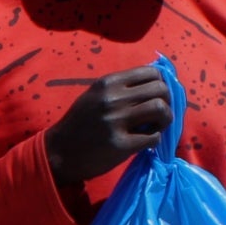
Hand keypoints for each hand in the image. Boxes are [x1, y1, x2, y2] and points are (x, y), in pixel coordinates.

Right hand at [44, 66, 173, 185]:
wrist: (58, 152)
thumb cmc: (79, 123)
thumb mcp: (95, 96)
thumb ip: (120, 87)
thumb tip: (155, 82)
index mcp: (108, 83)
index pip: (152, 72)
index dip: (162, 84)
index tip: (157, 97)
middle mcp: (113, 98)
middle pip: (161, 89)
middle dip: (167, 102)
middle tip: (159, 114)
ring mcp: (116, 121)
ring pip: (160, 109)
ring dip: (166, 119)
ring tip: (156, 127)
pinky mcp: (120, 144)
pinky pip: (153, 137)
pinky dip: (155, 139)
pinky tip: (145, 142)